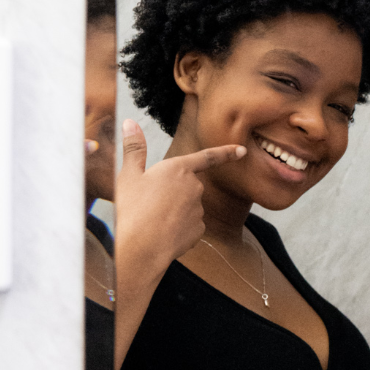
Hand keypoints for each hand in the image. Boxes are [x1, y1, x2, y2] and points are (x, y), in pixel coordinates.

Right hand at [115, 119, 244, 268]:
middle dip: (173, 193)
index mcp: (178, 169)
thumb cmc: (132, 209)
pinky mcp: (199, 230)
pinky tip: (162, 233)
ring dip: (173, 211)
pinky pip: (188, 226)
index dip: (226, 152)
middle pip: (188, 186)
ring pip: (187, 207)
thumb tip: (130, 122)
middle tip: (148, 204)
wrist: (141, 247)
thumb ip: (134, 148)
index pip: (207, 157)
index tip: (241, 150)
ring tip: (151, 220)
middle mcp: (195, 187)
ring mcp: (199, 209)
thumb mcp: (128, 175)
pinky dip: (176, 228)